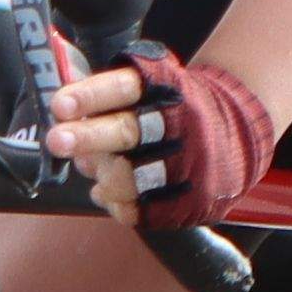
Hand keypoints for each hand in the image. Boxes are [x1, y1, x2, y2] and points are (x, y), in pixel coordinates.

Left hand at [49, 45, 275, 221]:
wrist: (236, 136)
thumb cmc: (175, 108)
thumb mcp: (152, 82)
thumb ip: (107, 89)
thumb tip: (58, 88)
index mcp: (166, 88)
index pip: (125, 87)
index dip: (92, 96)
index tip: (60, 105)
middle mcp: (179, 124)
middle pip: (127, 132)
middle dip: (87, 137)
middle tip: (56, 140)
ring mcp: (186, 164)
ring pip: (131, 176)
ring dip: (100, 174)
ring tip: (88, 166)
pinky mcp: (189, 199)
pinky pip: (140, 210)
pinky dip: (115, 202)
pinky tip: (107, 191)